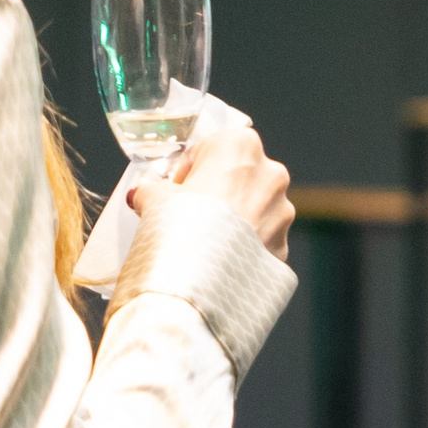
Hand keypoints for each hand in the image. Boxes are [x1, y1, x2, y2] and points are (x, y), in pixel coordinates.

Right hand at [133, 109, 293, 260]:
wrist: (201, 281)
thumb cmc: (180, 228)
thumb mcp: (154, 198)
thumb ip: (153, 190)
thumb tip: (145, 195)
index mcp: (241, 146)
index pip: (211, 148)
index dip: (189, 170)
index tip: (175, 189)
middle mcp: (271, 173)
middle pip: (238, 177)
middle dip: (215, 194)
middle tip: (187, 216)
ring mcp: (282, 211)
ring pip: (254, 209)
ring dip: (233, 221)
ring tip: (204, 242)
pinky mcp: (283, 244)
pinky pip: (260, 239)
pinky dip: (244, 247)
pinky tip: (220, 259)